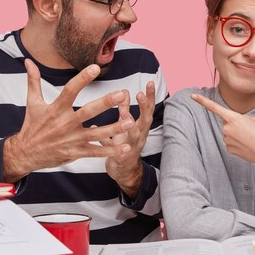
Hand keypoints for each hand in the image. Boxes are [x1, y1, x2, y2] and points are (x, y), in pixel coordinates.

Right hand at [2, 59, 134, 182]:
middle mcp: (64, 124)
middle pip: (87, 112)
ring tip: (131, 121)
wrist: (25, 154)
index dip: (82, 78)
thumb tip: (28, 61)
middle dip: (105, 103)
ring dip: (114, 128)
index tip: (95, 67)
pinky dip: (111, 150)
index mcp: (55, 109)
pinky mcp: (75, 153)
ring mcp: (71, 139)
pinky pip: (96, 151)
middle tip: (121, 94)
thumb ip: (33, 81)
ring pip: (96, 134)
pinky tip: (126, 147)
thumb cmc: (32, 126)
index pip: (70, 90)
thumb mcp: (32, 103)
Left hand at [99, 81, 155, 198]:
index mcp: (141, 127)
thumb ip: (124, 109)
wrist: (125, 172)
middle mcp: (140, 136)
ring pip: (133, 135)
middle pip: (146, 120)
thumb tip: (124, 91)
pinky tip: (104, 136)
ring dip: (129, 124)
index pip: (148, 109)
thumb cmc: (124, 144)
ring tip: (124, 112)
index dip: (150, 96)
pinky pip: (118, 151)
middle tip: (141, 94)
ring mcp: (132, 147)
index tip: (150, 83)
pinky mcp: (122, 158)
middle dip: (144, 107)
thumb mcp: (126, 125)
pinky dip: (113, 146)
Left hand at [192, 93, 254, 166]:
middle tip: (249, 130)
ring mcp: (226, 139)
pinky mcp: (228, 149)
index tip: (192, 96)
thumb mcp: (254, 120)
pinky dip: (237, 143)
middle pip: (227, 122)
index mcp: (233, 117)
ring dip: (237, 134)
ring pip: (228, 133)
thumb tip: (235, 124)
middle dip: (235, 124)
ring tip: (250, 138)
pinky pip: (230, 142)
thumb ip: (241, 118)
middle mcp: (227, 128)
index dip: (203, 101)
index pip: (215, 107)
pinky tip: (247, 145)